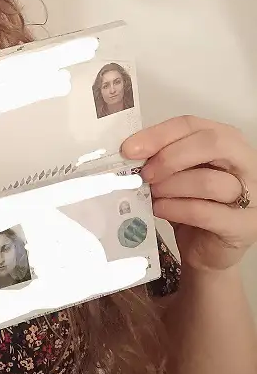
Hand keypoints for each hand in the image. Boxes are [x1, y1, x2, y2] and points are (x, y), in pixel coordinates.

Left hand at [122, 116, 256, 271]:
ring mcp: (251, 194)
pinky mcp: (244, 226)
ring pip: (209, 181)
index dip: (158, 135)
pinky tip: (160, 210)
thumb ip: (161, 158)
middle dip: (170, 157)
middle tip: (145, 174)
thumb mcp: (176, 174)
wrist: (206, 249)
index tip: (129, 149)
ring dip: (172, 186)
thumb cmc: (192, 204)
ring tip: (152, 194)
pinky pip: (206, 212)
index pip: (191, 124)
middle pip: (211, 143)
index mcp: (226, 141)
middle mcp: (245, 162)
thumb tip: (131, 151)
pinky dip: (177, 209)